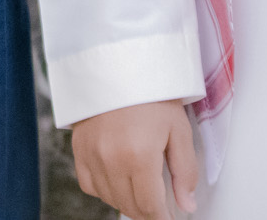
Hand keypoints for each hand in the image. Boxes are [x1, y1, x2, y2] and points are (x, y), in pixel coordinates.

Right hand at [71, 99, 198, 219]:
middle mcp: (111, 159)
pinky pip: (89, 185)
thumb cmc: (151, 92)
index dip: (163, 219)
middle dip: (148, 212)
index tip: (170, 219)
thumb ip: (185, 171)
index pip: (150, 207)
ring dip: (127, 202)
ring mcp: (91, 155)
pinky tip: (119, 179)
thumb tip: (187, 205)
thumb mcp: (179, 129)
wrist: (118, 63)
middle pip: (130, 206)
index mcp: (139, 156)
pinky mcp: (79, 149)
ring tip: (142, 189)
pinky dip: (105, 190)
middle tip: (161, 205)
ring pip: (110, 199)